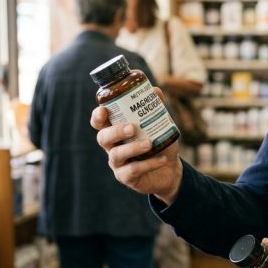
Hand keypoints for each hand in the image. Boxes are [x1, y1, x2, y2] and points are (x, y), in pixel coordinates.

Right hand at [90, 87, 182, 203]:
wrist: (170, 169)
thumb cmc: (159, 142)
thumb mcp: (160, 123)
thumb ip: (155, 107)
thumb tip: (154, 90)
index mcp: (116, 130)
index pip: (99, 122)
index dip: (97, 116)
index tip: (103, 110)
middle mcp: (112, 146)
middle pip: (103, 138)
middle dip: (115, 131)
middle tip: (132, 127)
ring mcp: (118, 163)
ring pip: (116, 155)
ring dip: (133, 148)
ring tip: (149, 143)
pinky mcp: (127, 177)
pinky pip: (133, 171)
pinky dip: (149, 164)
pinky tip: (162, 158)